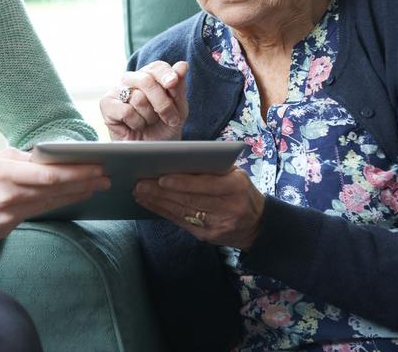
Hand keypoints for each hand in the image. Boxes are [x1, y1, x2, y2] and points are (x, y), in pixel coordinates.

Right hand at [0, 147, 109, 248]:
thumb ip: (13, 160)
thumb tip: (39, 158)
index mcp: (2, 173)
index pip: (49, 173)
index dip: (77, 170)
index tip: (97, 165)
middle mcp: (7, 197)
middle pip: (54, 190)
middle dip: (84, 183)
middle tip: (107, 177)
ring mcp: (6, 217)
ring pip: (48, 204)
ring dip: (73, 195)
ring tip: (94, 188)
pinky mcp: (3, 232)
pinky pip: (32, 214)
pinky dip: (51, 205)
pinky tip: (65, 200)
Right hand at [100, 60, 188, 140]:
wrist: (151, 151)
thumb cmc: (163, 128)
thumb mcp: (179, 109)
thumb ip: (179, 87)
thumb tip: (183, 65)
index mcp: (149, 75)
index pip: (157, 67)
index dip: (166, 74)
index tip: (172, 83)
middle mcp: (132, 79)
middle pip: (147, 80)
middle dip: (163, 103)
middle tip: (171, 119)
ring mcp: (117, 90)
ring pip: (138, 98)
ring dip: (149, 117)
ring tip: (148, 123)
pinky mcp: (106, 104)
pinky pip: (127, 111)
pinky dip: (136, 123)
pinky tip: (135, 126)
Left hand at [133, 168, 264, 249]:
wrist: (258, 224)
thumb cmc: (241, 190)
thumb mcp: (235, 174)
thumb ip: (212, 168)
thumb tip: (176, 161)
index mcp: (236, 186)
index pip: (206, 185)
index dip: (183, 183)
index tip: (161, 178)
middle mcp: (229, 207)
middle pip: (189, 200)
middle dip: (161, 193)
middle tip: (139, 184)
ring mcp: (217, 225)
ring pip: (182, 213)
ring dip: (157, 203)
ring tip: (139, 192)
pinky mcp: (207, 237)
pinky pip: (181, 223)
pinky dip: (163, 212)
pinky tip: (150, 204)